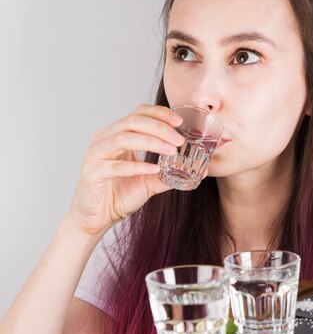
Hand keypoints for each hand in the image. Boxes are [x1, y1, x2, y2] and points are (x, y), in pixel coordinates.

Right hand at [64, 104, 184, 235]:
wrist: (94, 220)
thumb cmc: (118, 196)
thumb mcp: (149, 181)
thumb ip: (169, 174)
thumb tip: (200, 172)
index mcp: (115, 135)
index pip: (138, 113)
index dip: (159, 114)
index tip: (179, 122)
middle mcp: (103, 139)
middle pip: (132, 121)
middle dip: (159, 128)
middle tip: (179, 139)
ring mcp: (95, 155)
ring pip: (124, 138)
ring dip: (151, 142)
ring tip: (171, 151)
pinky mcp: (92, 173)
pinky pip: (116, 166)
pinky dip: (137, 166)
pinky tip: (154, 169)